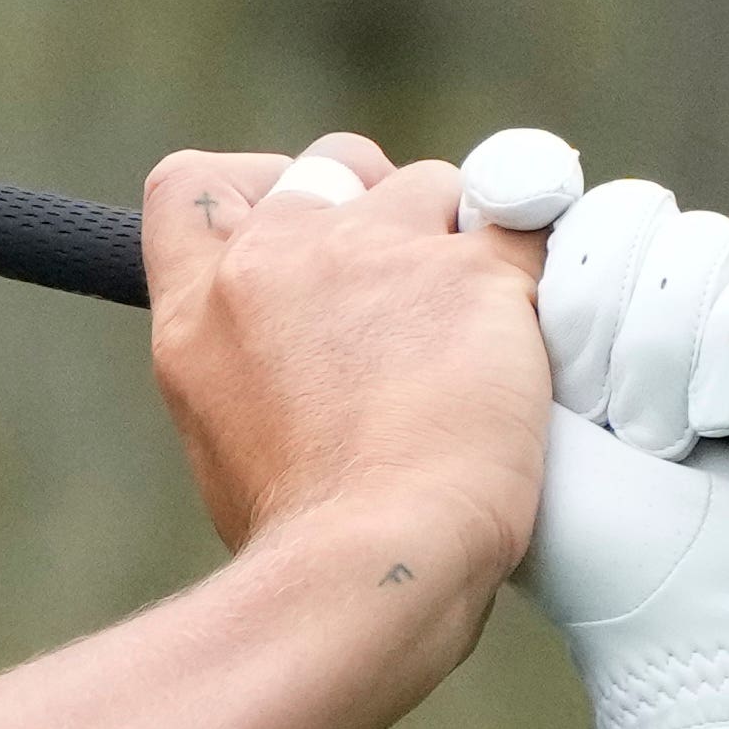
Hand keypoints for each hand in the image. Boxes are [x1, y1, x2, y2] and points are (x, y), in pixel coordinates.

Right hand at [145, 134, 549, 601]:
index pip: (190, 187)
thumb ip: (250, 365)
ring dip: (457, 241)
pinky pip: (523, 219)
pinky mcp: (470, 273)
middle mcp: (272, 262)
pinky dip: (536, 260)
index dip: (253, 188)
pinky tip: (538, 320)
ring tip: (476, 335)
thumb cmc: (303, 541)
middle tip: (409, 284)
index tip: (297, 226)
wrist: (370, 564)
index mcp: (198, 311)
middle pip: (328, 164)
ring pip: (432, 186)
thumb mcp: (224, 440)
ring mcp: (372, 255)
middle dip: (373, 201)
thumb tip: (299, 362)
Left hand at [493, 156, 728, 728]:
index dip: (546, 240)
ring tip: (661, 444)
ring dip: (664, 352)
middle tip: (595, 412)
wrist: (699, 622)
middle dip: (596, 313)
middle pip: (627, 214)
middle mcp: (666, 305)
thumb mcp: (502, 416)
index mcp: (583, 316)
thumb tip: (482, 192)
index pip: (565, 211)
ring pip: (700, 244)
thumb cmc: (590, 544)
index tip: (525, 296)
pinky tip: (726, 426)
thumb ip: (482, 309)